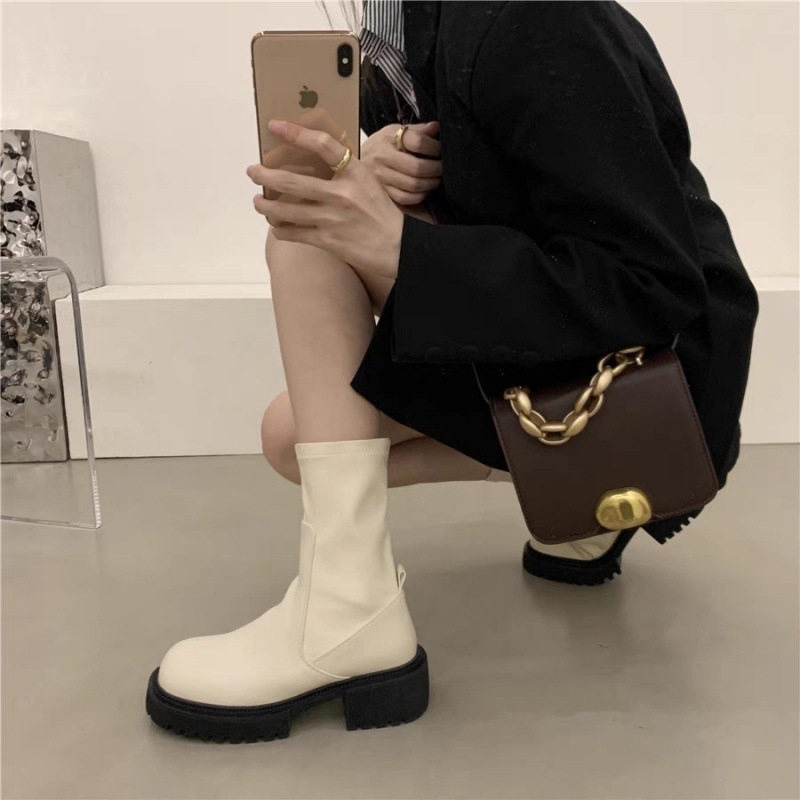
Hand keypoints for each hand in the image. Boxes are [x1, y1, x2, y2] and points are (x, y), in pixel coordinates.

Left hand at [247, 119, 404, 279]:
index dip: (296, 133)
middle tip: (253, 172)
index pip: (322, 144)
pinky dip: (280, 229)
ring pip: (285, 210)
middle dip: (264, 176)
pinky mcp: (327, 241)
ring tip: (258, 202)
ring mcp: (331, 219)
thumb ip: (345, 171)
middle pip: (291, 181)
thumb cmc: (383, 214)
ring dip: (265, 206)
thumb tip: (316, 161)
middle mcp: (341, 194)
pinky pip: (293, 233)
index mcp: (355, 173)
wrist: (399, 248)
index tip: (275, 126)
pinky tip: (277, 226)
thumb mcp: (369, 182)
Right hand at [361, 121, 441, 205]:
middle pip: (417, 168)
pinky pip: (406, 198)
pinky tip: (423, 190)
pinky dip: (420, 196)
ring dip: (430, 184)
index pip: (418, 142)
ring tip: (435, 179)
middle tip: (442, 168)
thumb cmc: (381, 145)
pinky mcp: (382, 193)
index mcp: (388, 138)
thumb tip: (436, 127)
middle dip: (436, 169)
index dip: (435, 148)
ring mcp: (381, 177)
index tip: (440, 150)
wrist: (356, 161)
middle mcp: (382, 158)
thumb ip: (417, 130)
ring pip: (413, 185)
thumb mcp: (395, 131)